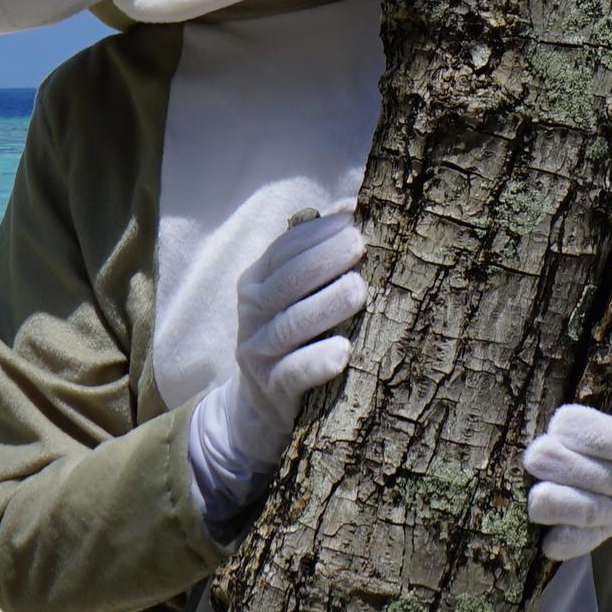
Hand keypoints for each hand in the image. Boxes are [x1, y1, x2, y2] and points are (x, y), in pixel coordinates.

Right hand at [184, 206, 366, 525]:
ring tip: (359, 290)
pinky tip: (343, 351)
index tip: (352, 218)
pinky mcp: (271, 391)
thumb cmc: (294, 334)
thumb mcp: (294, 294)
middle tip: (359, 245)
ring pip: (289, 327)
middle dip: (323, 261)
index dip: (316, 234)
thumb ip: (314, 253)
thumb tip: (348, 206)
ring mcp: (257, 354)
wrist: (263, 406)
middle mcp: (251, 316)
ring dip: (325, 306)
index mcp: (256, 284)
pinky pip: (291, 375)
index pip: (283, 251)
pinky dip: (316, 362)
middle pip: (285, 284)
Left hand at [522, 336, 611, 561]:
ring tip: (534, 497)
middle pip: (603, 478)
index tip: (558, 419)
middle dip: (566, 467)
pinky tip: (548, 541)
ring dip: (563, 506)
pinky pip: (586, 544)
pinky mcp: (600, 536)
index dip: (588, 431)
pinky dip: (568, 543)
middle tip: (534, 455)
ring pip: (593, 513)